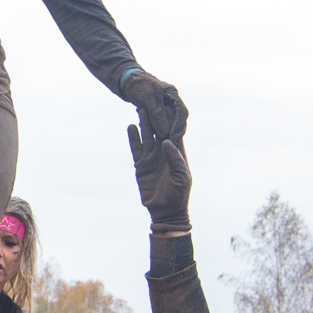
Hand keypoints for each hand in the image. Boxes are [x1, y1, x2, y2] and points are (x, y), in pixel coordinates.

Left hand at [119, 71, 186, 151]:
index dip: (178, 127)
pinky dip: (155, 130)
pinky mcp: (155, 110)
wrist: (125, 79)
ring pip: (167, 122)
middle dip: (174, 133)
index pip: (181, 113)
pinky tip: (150, 138)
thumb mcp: (147, 99)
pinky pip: (158, 122)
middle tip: (171, 147)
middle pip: (177, 119)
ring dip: (165, 133)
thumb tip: (165, 133)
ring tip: (162, 146)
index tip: (174, 140)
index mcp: (173, 94)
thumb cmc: (137, 85)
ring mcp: (163, 105)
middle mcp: (171, 100)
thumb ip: (156, 115)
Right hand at [127, 108, 191, 233]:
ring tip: (140, 108)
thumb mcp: (181, 176)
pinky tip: (131, 127)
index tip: (169, 106)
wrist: (165, 212)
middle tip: (151, 100)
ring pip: (147, 136)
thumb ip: (175, 159)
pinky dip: (134, 138)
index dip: (171, 120)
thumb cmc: (178, 195)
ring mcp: (151, 158)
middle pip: (159, 131)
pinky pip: (136, 149)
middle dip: (156, 117)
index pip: (174, 133)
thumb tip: (167, 142)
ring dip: (144, 123)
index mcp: (176, 154)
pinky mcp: (141, 166)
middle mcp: (163, 153)